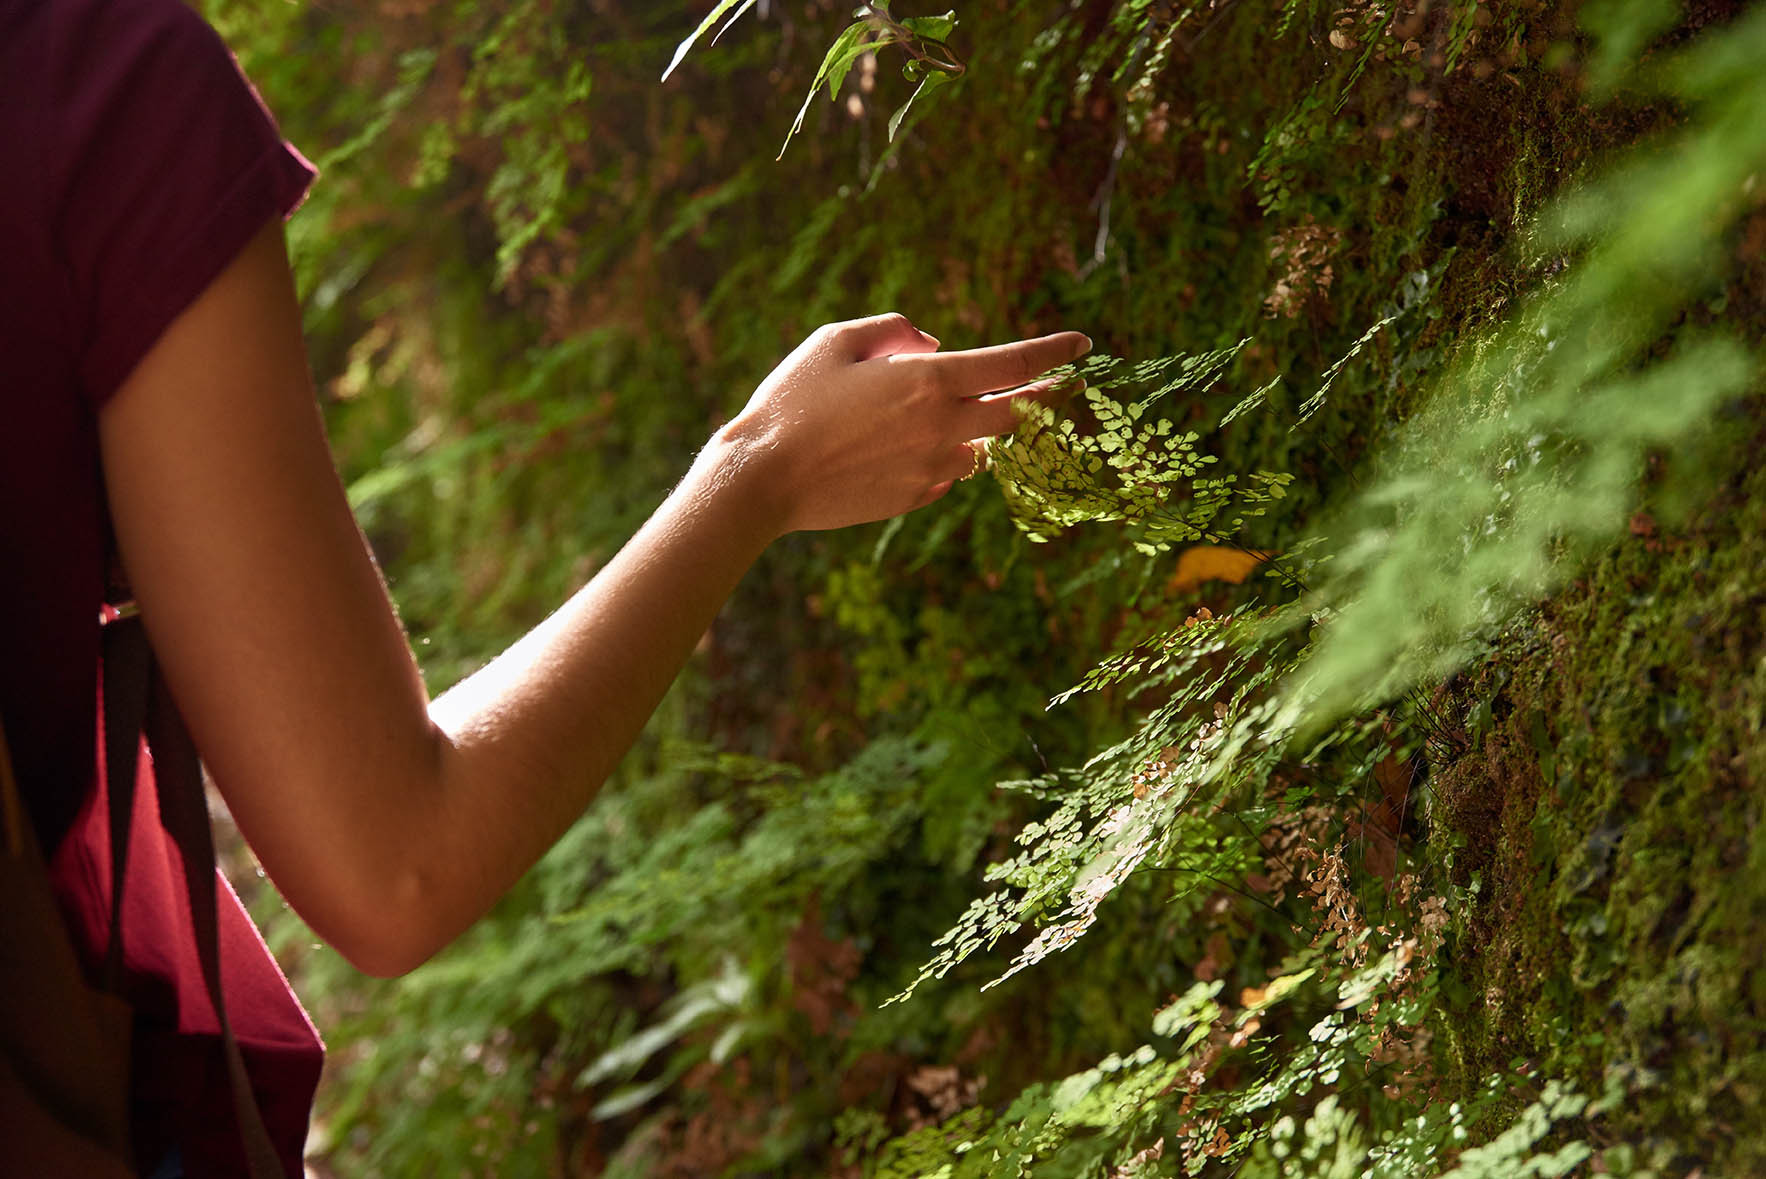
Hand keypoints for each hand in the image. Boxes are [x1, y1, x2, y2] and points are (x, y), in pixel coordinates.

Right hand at [718, 313, 1090, 535]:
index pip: (1013, 365)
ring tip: (944, 417)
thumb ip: (894, 331)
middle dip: (1044, 396)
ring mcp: (933, 470)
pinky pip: (946, 473)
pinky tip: (899, 449)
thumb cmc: (793, 401)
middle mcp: (942, 429)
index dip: (1054, 352)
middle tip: (1064, 384)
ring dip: (977, 429)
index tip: (1083, 344)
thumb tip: (934, 345)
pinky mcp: (916, 498)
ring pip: (980, 447)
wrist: (764, 478)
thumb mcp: (835, 341)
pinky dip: (941, 456)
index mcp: (929, 382)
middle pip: (1017, 413)